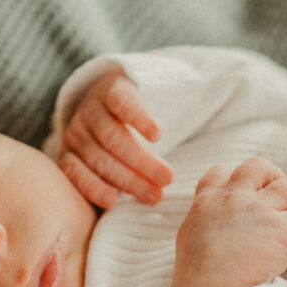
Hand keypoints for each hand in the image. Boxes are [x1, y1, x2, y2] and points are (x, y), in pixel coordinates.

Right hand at [57, 70, 173, 207]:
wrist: (99, 110)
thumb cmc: (138, 109)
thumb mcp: (154, 93)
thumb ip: (179, 94)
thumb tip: (220, 86)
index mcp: (112, 90)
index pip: (123, 101)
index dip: (139, 117)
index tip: (159, 135)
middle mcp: (89, 111)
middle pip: (114, 138)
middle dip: (143, 162)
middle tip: (168, 178)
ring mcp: (75, 134)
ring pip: (99, 159)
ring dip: (128, 180)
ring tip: (154, 195)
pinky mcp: (66, 156)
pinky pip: (75, 174)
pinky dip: (93, 188)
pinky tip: (113, 201)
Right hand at [167, 157, 286, 286]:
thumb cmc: (197, 286)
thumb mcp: (190, 249)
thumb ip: (207, 235)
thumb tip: (222, 246)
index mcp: (204, 205)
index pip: (219, 174)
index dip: (238, 177)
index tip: (254, 184)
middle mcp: (231, 199)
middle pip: (258, 168)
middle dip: (277, 174)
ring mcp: (257, 210)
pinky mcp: (281, 229)